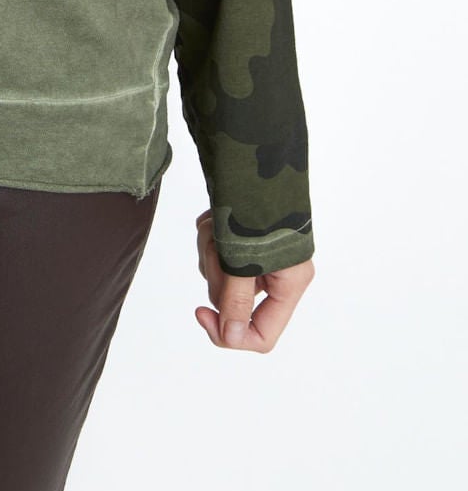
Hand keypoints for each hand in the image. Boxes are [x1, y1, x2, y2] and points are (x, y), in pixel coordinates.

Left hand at [194, 209, 313, 351]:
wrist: (254, 155)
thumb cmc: (256, 204)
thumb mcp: (245, 256)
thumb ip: (237, 299)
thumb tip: (230, 335)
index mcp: (289, 284)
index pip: (262, 335)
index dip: (230, 334)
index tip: (200, 313)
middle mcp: (275, 274)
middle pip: (232, 301)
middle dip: (217, 273)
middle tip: (219, 244)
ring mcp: (256, 256)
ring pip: (217, 274)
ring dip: (210, 249)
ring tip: (218, 224)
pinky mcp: (239, 239)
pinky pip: (213, 251)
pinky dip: (209, 234)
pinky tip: (215, 215)